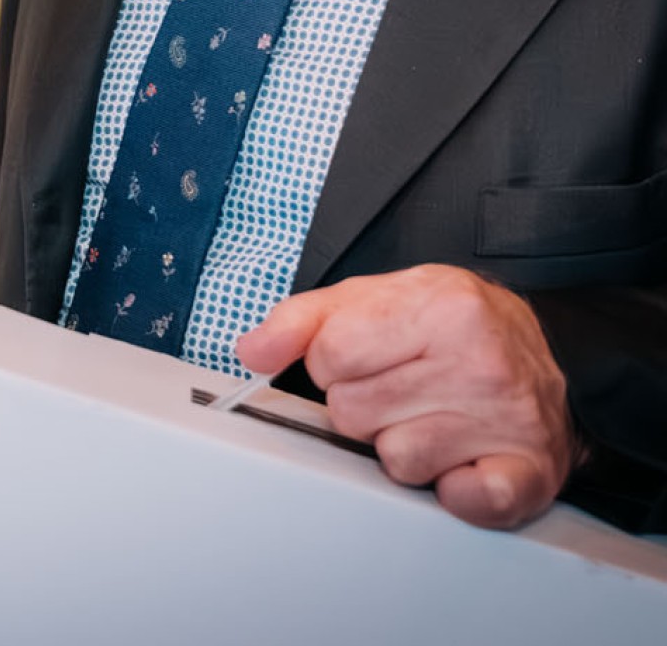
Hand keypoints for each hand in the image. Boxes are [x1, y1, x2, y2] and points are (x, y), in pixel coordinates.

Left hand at [236, 265, 581, 528]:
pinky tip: (462, 457)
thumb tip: (252, 352)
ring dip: (402, 444)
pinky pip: (461, 502)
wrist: (546, 348)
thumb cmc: (450, 321)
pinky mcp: (530, 473)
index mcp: (439, 307)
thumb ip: (302, 320)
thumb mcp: (373, 296)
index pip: (329, 356)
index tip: (362, 356)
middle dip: (363, 404)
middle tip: (401, 385)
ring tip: (432, 415)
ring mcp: (509, 420)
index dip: (331, 362)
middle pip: (354, 413)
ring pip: (396, 461)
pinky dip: (452, 490)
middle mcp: (481, 362)